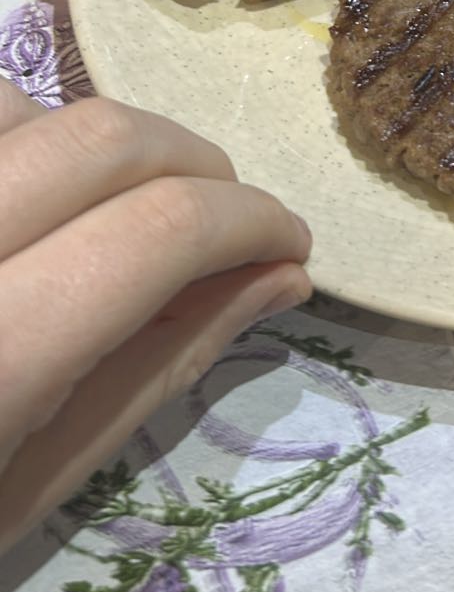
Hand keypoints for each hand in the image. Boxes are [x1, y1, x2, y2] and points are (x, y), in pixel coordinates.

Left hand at [0, 77, 311, 552]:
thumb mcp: (20, 493)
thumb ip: (149, 371)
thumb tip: (276, 276)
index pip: (157, 233)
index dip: (247, 220)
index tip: (286, 244)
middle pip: (98, 139)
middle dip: (191, 165)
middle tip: (221, 222)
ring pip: (11, 98)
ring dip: (85, 143)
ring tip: (98, 214)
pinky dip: (3, 132)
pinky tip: (7, 198)